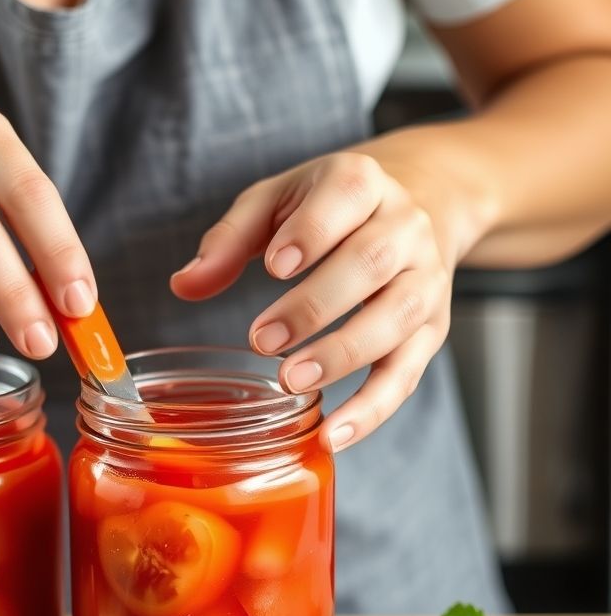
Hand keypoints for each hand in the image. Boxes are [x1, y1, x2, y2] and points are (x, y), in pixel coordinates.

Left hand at [171, 151, 461, 451]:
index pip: (347, 196)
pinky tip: (335, 434)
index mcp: (362, 181)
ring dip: (345, 354)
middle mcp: (405, 227)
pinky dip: (373, 408)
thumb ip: (229, 240)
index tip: (273, 267)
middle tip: (262, 341)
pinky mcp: (431, 330)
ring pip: (398, 317)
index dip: (312, 233)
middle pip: (371, 262)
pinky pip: (408, 372)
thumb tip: (184, 284)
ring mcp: (424, 280)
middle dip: (316, 304)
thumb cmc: (328, 209)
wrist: (420, 206)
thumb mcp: (274, 203)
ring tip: (293, 383)